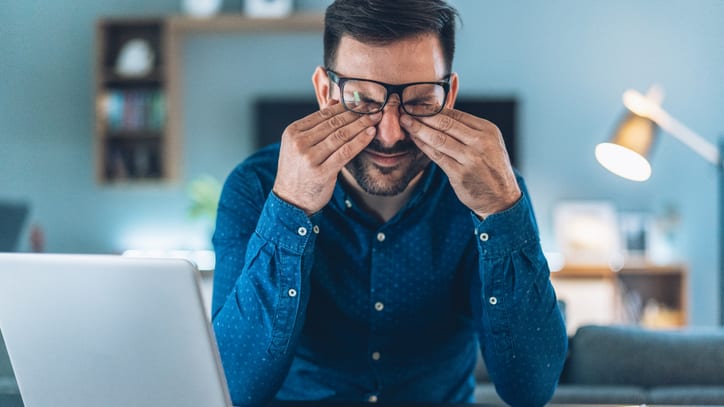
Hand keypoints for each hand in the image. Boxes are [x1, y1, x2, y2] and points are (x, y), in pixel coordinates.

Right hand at [273, 103, 381, 214]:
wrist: (290, 200)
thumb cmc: (298, 171)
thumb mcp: (300, 145)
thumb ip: (316, 125)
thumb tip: (336, 101)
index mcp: (293, 132)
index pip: (323, 114)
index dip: (345, 106)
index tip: (361, 102)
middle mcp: (299, 143)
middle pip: (334, 123)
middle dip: (356, 113)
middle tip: (373, 107)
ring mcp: (309, 158)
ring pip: (341, 135)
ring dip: (361, 125)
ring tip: (375, 118)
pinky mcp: (321, 172)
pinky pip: (345, 152)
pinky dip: (360, 141)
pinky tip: (370, 134)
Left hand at [401, 108, 520, 218]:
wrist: (501, 198)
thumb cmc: (491, 169)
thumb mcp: (489, 144)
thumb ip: (469, 131)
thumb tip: (441, 115)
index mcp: (487, 130)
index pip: (456, 114)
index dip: (435, 108)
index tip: (418, 105)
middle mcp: (480, 142)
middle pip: (446, 123)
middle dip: (423, 115)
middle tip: (406, 109)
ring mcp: (471, 158)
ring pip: (439, 138)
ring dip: (419, 129)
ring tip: (405, 122)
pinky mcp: (460, 174)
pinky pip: (437, 156)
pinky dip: (423, 146)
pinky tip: (414, 139)